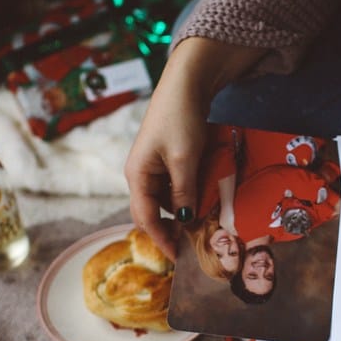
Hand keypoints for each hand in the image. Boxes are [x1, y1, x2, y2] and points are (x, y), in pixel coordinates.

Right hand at [125, 37, 266, 258]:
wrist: (186, 83)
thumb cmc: (180, 119)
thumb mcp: (184, 159)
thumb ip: (184, 192)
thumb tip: (184, 220)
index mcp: (137, 175)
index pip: (145, 217)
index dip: (160, 239)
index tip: (176, 257)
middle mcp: (141, 173)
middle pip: (152, 211)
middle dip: (169, 229)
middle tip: (191, 246)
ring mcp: (154, 165)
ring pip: (166, 199)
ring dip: (182, 211)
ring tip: (202, 224)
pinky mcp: (167, 158)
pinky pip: (175, 185)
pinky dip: (188, 195)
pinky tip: (203, 199)